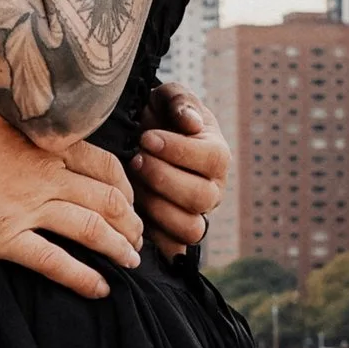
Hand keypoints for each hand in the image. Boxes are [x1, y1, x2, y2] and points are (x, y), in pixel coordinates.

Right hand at [0, 83, 141, 295]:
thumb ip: (21, 106)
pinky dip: (82, 277)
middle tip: (139, 237)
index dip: (124, 186)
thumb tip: (25, 102)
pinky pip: (54, 261)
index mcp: (47, 141)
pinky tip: (101, 289)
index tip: (128, 199)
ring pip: (93, 230)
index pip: (104, 165)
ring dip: (119, 248)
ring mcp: (28, 207)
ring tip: (132, 262)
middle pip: (108, 200)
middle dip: (130, 222)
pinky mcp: (4, 236)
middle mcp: (48, 175)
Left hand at [131, 88, 227, 259]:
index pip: (212, 159)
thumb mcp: (167, 98)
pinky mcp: (173, 236)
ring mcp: (195, 215)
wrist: (136, 138)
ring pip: (191, 228)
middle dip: (164, 179)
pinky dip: (153, 237)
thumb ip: (180, 103)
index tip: (146, 138)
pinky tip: (132, 213)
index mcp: (216, 155)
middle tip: (136, 161)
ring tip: (133, 185)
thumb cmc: (157, 116)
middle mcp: (212, 189)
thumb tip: (191, 123)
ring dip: (157, 207)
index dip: (179, 150)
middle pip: (202, 197)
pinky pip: (172, 249)